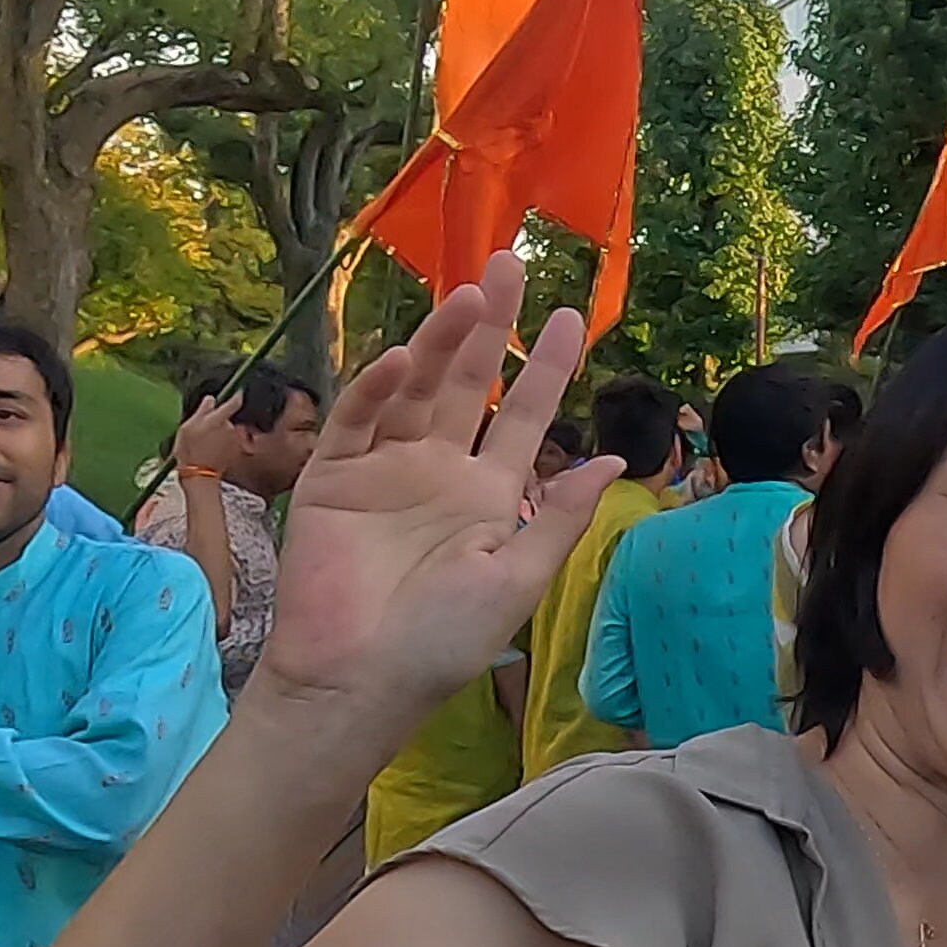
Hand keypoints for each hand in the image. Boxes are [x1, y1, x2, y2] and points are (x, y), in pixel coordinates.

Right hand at [170, 395, 242, 480]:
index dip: (237, 395)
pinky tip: (213, 450)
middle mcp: (232, 428)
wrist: (199, 474)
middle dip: (220, 420)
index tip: (237, 392)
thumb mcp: (188, 427)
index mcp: (219, 419)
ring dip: (222, 433)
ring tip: (207, 443)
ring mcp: (236, 440)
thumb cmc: (189, 450)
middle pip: (228, 418)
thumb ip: (202, 411)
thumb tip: (211, 399)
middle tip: (204, 430)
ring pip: (229, 430)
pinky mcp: (237, 450)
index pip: (234, 402)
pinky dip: (225, 443)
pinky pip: (232, 441)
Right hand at [247, 254, 619, 742]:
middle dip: (488, 327)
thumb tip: (615, 458)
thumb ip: (559, 516)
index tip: (569, 316)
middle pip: (468, 383)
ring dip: (438, 343)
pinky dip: (376, 388)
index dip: (545, 367)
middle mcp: (437, 470)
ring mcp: (383, 469)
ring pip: (414, 389)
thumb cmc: (442, 641)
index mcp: (488, 493)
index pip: (525, 416)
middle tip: (508, 265)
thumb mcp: (518, 578)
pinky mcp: (331, 478)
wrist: (358, 681)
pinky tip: (403, 360)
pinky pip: (355, 421)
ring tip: (467, 297)